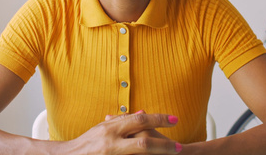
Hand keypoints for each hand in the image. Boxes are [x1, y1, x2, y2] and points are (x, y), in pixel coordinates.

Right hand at [62, 111, 181, 154]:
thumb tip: (143, 114)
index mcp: (111, 128)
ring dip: (157, 154)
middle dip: (164, 144)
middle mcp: (111, 142)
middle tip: (180, 147)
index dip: (159, 119)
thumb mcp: (103, 128)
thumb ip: (122, 121)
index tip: (175, 120)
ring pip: (140, 153)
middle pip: (143, 141)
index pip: (140, 120)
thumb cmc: (85, 143)